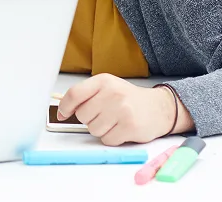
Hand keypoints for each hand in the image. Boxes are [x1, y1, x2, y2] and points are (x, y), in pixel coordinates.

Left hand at [57, 74, 180, 145]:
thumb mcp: (107, 88)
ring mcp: (122, 110)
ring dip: (101, 130)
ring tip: (114, 121)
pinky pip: (107, 140)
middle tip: (103, 115)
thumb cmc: (128, 99)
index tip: (62, 114)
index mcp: (103, 81)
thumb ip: (86, 95)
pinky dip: (112, 138)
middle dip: (89, 119)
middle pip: (82, 115)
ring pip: (93, 130)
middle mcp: (112, 93)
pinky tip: (122, 129)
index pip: (74, 94)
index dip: (64, 107)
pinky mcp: (130, 127)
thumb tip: (62, 110)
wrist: (159, 107)